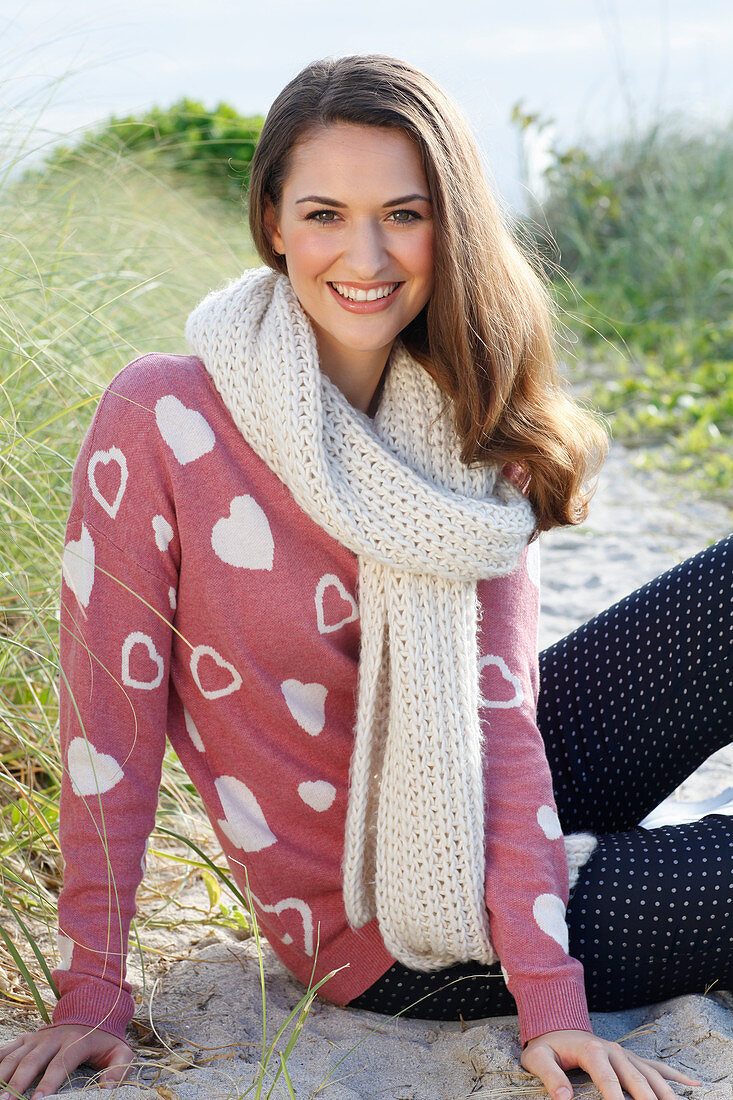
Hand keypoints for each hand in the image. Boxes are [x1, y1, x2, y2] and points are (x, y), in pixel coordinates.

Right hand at [0, 1024, 133, 1098]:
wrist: (91, 1013)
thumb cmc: (104, 1040)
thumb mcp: (120, 1052)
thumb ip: (119, 1069)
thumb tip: (107, 1089)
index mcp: (76, 1041)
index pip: (61, 1062)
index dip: (49, 1081)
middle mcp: (53, 1038)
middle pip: (32, 1060)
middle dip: (18, 1082)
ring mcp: (37, 1037)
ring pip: (15, 1055)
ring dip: (3, 1075)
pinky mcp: (26, 1039)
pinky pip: (6, 1049)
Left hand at [521, 1029, 702, 1099]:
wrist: (557, 1025)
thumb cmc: (547, 1046)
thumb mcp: (538, 1058)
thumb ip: (550, 1076)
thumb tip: (563, 1098)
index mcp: (592, 1051)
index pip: (608, 1080)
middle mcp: (614, 1051)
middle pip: (636, 1080)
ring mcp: (626, 1055)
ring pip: (652, 1076)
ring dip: (667, 1093)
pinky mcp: (632, 1059)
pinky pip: (657, 1067)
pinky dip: (675, 1076)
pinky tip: (694, 1085)